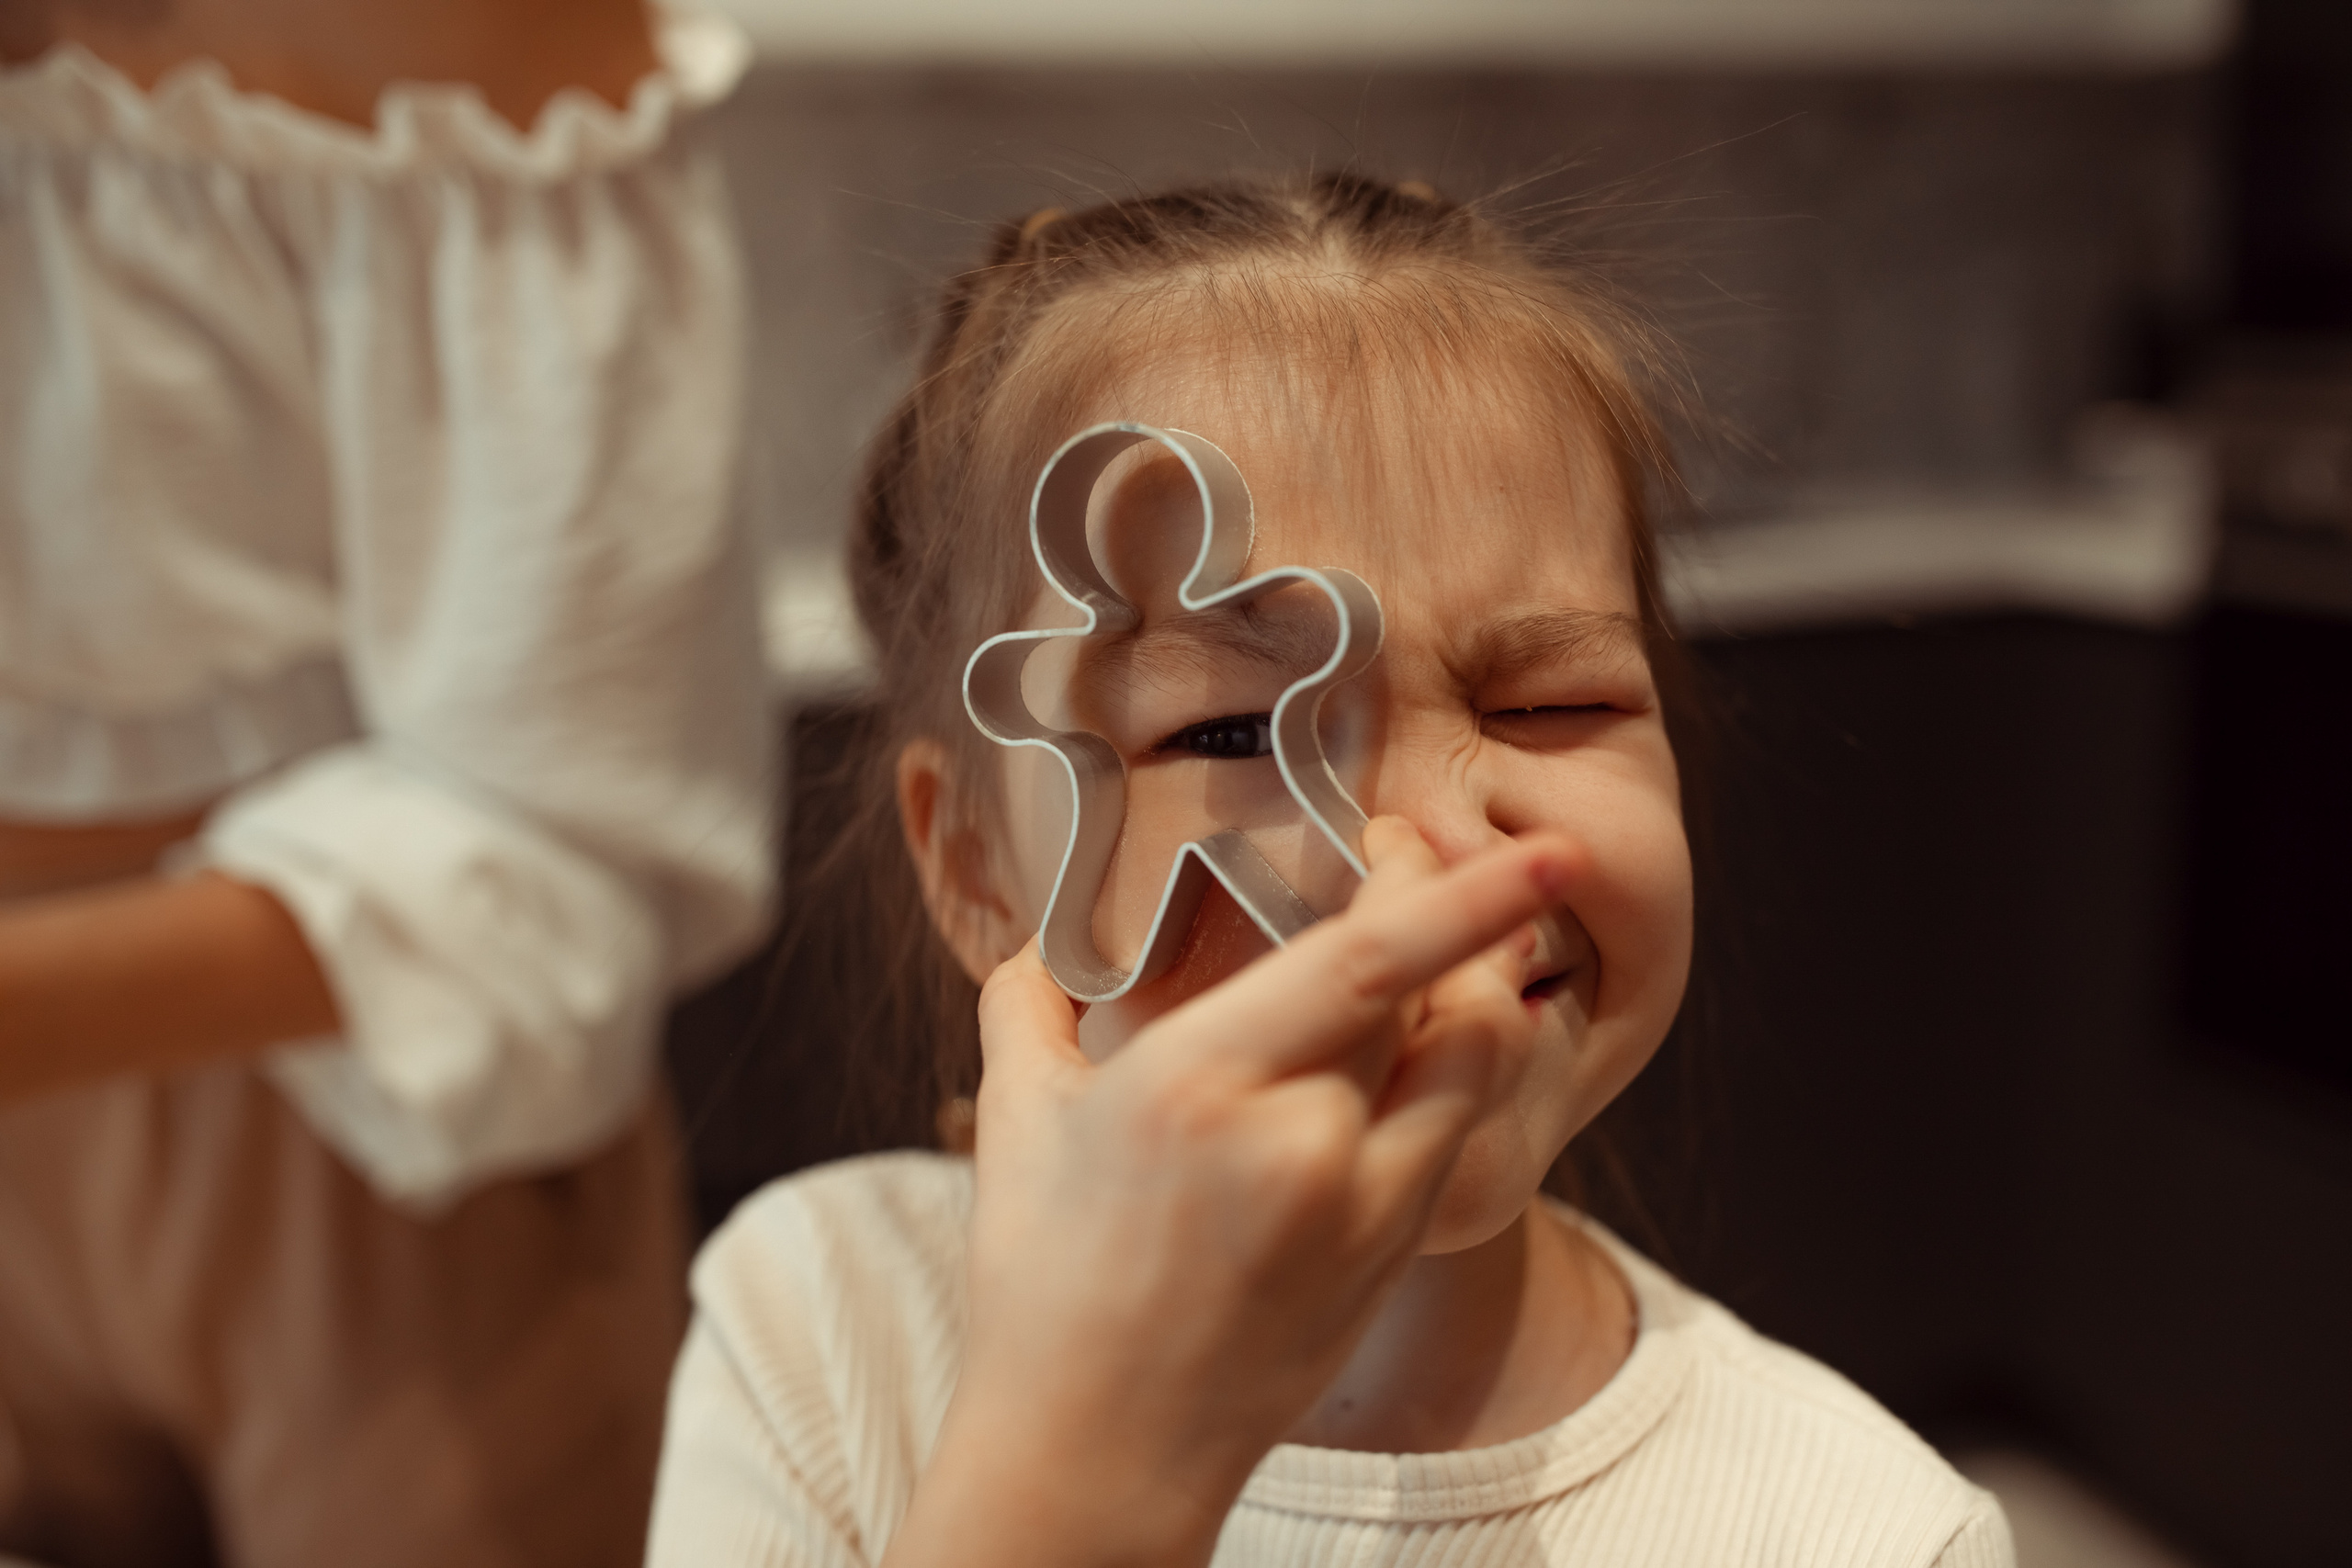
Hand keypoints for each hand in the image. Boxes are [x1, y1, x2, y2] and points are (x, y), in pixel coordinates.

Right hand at [885, 817, 1576, 1567]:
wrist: (1099, 1454)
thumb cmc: (1047, 1290)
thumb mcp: (1016, 1127)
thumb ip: (1028, 1008)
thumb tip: (1037, 948)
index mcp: (1195, 1084)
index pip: (1367, 962)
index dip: (1465, 893)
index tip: (1538, 849)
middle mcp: (1297, 1140)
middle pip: (1438, 997)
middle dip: (1459, 909)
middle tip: (1412, 852)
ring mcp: (1361, 1206)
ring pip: (1473, 1063)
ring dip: (1474, 989)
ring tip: (1436, 946)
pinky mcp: (1392, 1252)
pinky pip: (1452, 1129)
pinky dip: (1448, 1070)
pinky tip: (1412, 1048)